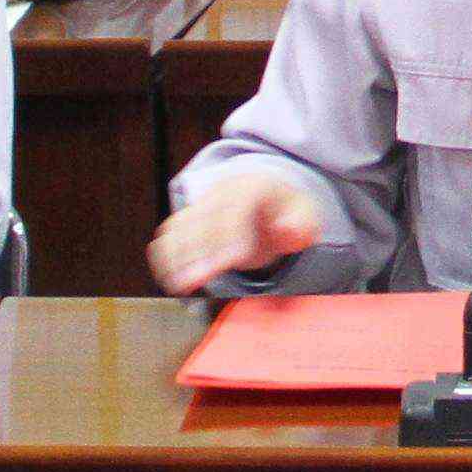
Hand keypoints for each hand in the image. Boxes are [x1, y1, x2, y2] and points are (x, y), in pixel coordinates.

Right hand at [148, 175, 326, 295]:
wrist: (264, 190)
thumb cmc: (285, 208)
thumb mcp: (305, 212)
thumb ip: (301, 225)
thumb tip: (288, 230)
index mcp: (253, 187)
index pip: (236, 209)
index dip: (232, 234)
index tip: (232, 260)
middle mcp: (222, 191)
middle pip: (204, 220)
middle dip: (200, 252)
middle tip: (198, 280)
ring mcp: (202, 202)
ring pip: (181, 225)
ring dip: (178, 255)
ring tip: (179, 284)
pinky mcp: (188, 215)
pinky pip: (170, 231)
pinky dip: (167, 253)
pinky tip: (169, 276)